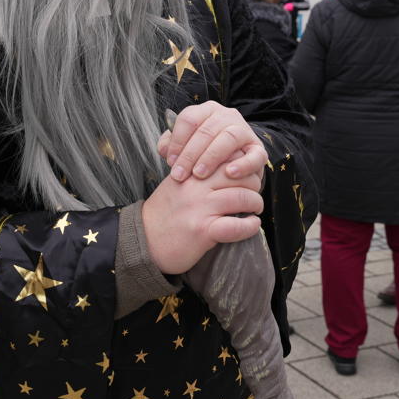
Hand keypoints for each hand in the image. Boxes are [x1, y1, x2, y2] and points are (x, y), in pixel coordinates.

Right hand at [142, 168, 264, 274]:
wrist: (143, 241)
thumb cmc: (163, 215)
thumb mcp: (176, 185)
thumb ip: (196, 175)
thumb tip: (226, 169)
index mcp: (189, 172)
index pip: (223, 157)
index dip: (241, 163)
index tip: (245, 173)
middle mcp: (195, 187)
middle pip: (238, 175)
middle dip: (253, 182)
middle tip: (254, 191)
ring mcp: (200, 208)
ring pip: (242, 197)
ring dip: (256, 203)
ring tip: (255, 208)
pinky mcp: (203, 231)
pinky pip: (237, 226)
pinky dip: (250, 226)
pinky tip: (252, 225)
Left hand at [157, 101, 266, 185]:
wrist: (233, 164)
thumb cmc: (203, 154)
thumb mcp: (186, 146)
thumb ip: (171, 145)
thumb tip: (164, 149)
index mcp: (207, 110)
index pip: (189, 118)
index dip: (177, 140)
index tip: (170, 161)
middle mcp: (227, 116)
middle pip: (206, 130)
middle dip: (190, 154)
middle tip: (179, 175)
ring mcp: (244, 131)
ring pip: (228, 137)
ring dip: (211, 157)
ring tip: (199, 175)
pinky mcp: (259, 149)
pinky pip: (254, 155)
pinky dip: (243, 164)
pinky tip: (229, 174)